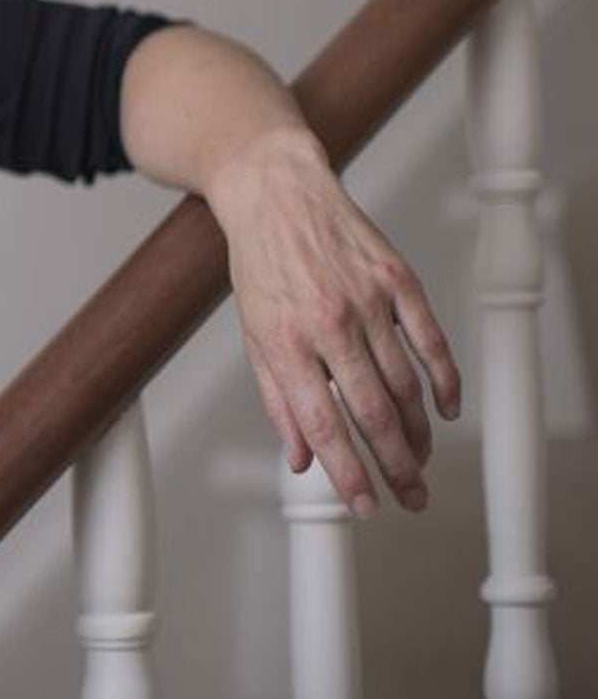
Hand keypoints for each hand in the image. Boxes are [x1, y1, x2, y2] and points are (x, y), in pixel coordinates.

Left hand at [207, 127, 461, 515]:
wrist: (277, 194)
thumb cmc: (261, 265)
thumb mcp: (252, 334)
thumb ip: (278, 399)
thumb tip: (302, 457)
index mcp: (285, 341)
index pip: (321, 424)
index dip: (348, 472)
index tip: (367, 504)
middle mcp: (328, 323)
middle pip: (372, 412)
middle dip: (396, 465)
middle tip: (411, 496)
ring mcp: (367, 300)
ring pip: (406, 384)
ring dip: (419, 432)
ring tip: (421, 460)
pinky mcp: (397, 280)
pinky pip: (431, 341)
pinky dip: (444, 381)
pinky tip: (447, 410)